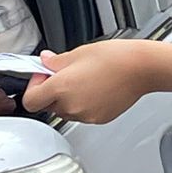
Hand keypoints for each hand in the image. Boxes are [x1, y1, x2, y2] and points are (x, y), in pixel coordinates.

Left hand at [22, 40, 156, 123]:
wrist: (141, 69)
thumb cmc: (115, 58)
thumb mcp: (79, 53)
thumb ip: (56, 62)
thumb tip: (45, 62)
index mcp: (61, 88)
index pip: (30, 100)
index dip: (33, 87)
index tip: (43, 76)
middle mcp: (71, 106)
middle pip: (48, 106)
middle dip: (51, 91)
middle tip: (64, 74)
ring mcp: (86, 115)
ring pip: (65, 111)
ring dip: (67, 98)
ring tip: (84, 80)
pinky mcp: (99, 119)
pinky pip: (82, 114)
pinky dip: (83, 104)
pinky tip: (95, 88)